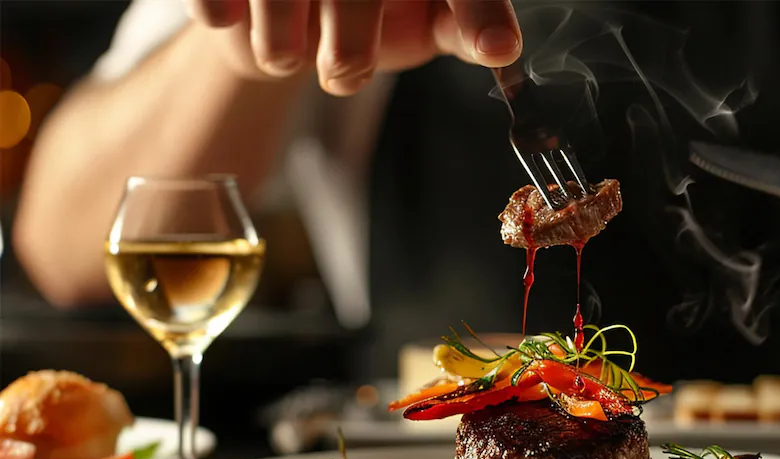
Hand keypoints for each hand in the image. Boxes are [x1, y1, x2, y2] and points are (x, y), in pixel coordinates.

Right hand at [186, 0, 520, 94]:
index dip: (479, 13)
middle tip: (342, 72)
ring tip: (285, 56)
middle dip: (349, 45)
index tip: (493, 45)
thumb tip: (500, 47)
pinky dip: (220, 6)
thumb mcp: (427, 19)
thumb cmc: (372, 14)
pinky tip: (227, 21)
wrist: (290, 15)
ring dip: (280, 37)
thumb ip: (466, 26)